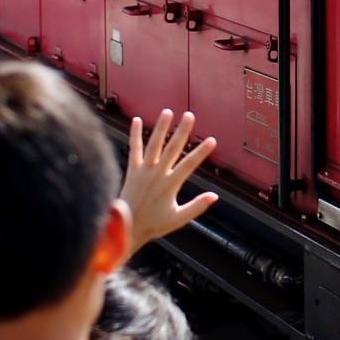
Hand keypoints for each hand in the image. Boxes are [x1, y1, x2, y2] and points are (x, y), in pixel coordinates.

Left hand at [119, 109, 218, 255]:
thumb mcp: (178, 219)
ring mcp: (143, 171)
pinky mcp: (132, 170)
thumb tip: (215, 196)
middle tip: (190, 115)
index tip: (212, 140)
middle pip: (172, 149)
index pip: (189, 165)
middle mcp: (156, 174)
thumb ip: (196, 207)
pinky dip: (134, 135)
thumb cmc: (153, 225)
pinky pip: (133, 149)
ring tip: (168, 112)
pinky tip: (136, 120)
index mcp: (169, 185)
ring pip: (153, 145)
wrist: (125, 228)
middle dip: (182, 131)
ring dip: (160, 128)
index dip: (201, 152)